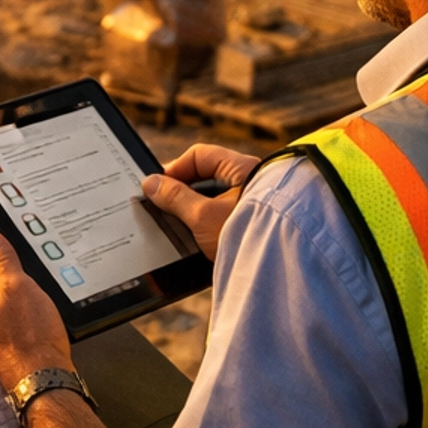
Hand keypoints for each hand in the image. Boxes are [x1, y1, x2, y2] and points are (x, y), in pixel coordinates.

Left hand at [0, 231, 70, 394]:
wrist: (45, 381)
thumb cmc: (33, 339)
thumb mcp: (19, 286)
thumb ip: (1, 259)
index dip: (8, 261)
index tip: (23, 267)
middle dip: (17, 283)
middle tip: (34, 293)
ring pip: (7, 304)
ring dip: (23, 303)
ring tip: (38, 313)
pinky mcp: (4, 347)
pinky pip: (13, 323)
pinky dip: (25, 321)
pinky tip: (37, 327)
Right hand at [141, 143, 259, 262]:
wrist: (276, 271)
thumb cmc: (247, 236)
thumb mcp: (203, 216)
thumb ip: (175, 197)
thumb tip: (151, 184)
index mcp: (243, 168)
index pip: (200, 156)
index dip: (175, 169)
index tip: (156, 187)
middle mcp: (250, 181)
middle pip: (205, 177)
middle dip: (181, 192)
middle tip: (162, 206)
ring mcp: (252, 204)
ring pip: (212, 199)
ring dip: (192, 211)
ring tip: (175, 226)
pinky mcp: (251, 225)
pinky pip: (221, 217)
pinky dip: (205, 224)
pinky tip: (194, 239)